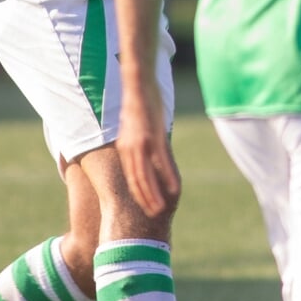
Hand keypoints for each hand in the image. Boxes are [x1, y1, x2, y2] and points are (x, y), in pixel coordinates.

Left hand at [118, 83, 179, 217]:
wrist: (137, 83)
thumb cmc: (139, 102)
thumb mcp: (134, 126)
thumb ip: (137, 140)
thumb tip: (144, 149)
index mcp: (126, 148)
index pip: (131, 177)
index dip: (138, 194)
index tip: (145, 208)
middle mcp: (131, 148)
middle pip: (137, 180)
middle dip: (145, 200)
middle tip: (152, 217)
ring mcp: (142, 142)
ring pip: (146, 175)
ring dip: (153, 194)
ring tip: (160, 210)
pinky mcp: (153, 135)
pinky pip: (161, 161)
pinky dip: (167, 176)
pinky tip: (174, 189)